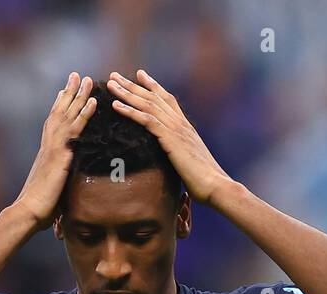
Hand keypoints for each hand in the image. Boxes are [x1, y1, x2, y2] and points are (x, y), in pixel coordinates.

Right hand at [12, 72, 96, 231]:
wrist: (29, 211)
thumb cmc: (38, 207)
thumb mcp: (51, 190)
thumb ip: (58, 182)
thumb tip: (62, 187)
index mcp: (45, 152)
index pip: (53, 123)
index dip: (59, 106)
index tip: (65, 91)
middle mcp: (48, 144)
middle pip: (59, 112)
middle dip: (68, 93)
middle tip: (77, 75)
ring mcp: (54, 147)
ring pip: (68, 115)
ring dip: (78, 95)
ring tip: (88, 79)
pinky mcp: (61, 154)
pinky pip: (75, 129)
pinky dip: (84, 113)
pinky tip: (93, 101)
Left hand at [106, 69, 234, 206]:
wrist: (216, 186)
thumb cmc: (205, 182)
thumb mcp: (190, 164)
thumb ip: (180, 157)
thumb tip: (174, 164)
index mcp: (186, 128)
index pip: (168, 100)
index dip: (153, 86)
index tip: (140, 75)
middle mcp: (181, 124)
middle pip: (154, 97)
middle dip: (133, 85)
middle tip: (115, 75)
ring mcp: (176, 129)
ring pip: (147, 104)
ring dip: (127, 93)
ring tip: (111, 83)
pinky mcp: (170, 139)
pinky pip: (146, 120)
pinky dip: (130, 111)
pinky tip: (115, 105)